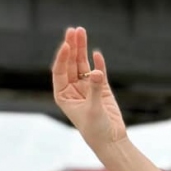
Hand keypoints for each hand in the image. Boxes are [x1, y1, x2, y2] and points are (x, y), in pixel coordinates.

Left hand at [52, 26, 127, 151]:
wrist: (111, 140)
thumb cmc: (95, 129)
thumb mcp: (93, 109)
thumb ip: (95, 89)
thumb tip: (97, 72)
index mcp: (63, 95)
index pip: (60, 71)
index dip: (63, 57)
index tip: (67, 45)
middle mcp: (73, 89)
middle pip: (71, 63)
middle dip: (72, 47)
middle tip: (73, 30)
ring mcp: (87, 87)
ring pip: (83, 64)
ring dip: (82, 49)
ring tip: (82, 31)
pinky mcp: (101, 88)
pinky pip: (98, 71)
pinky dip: (98, 62)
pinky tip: (96, 53)